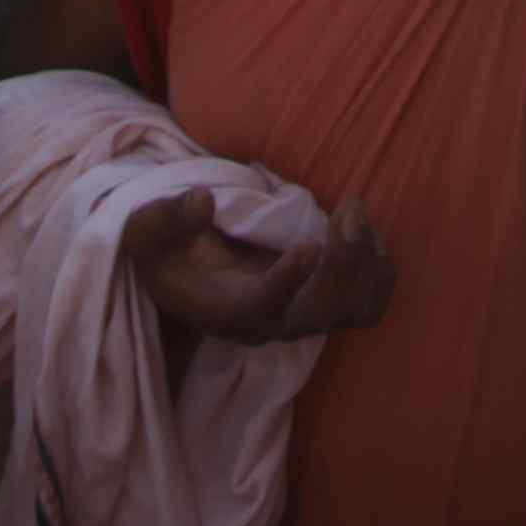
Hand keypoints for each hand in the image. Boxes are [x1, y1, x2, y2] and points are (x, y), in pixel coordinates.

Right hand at [128, 184, 391, 339]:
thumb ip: (168, 219)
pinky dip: (377, 270)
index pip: (260, 308)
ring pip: (352, 313)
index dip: (287, 283)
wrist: (184, 275)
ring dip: (366, 264)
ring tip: (355, 213)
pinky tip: (362, 229)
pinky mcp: (322, 306)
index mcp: (223, 309)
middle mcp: (268, 323)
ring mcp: (300, 317)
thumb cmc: (164, 251)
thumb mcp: (148, 232)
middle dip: (343, 263)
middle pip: (318, 312)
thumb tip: (202, 202)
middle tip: (348, 209)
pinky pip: (367, 304)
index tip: (308, 245)